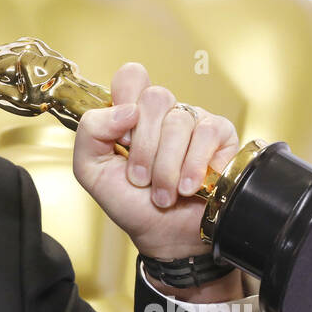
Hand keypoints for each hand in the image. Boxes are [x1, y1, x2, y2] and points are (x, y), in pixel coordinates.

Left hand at [72, 63, 239, 262]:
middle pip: (155, 97)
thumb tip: (125, 110)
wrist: (163, 235)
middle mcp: (163, 112)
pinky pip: (207, 133)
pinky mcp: (221, 135)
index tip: (122, 137)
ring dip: (166, 167)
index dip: (125, 100)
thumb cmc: (130, 203)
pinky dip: (192, 166)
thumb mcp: (92, 170)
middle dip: (144, 147)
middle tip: (140, 178)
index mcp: (132, 113)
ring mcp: (193, 120)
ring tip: (163, 193)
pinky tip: (187, 187)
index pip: (132, 76)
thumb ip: (90, 132)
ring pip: (179, 121)